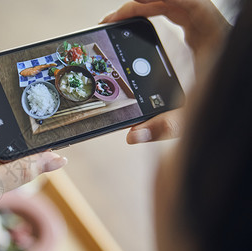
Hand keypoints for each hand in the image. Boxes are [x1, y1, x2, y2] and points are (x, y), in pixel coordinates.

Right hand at [101, 0, 229, 143]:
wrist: (243, 102)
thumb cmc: (229, 97)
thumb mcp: (196, 115)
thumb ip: (167, 126)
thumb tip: (135, 134)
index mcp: (212, 39)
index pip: (187, 4)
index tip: (136, 5)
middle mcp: (208, 30)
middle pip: (173, 2)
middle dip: (141, 6)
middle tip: (116, 18)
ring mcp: (203, 30)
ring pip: (172, 6)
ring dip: (146, 8)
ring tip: (121, 19)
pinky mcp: (198, 36)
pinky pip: (174, 15)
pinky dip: (155, 14)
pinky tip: (139, 25)